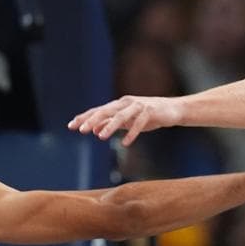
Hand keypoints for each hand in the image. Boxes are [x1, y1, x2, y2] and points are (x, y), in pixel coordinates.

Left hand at [68, 95, 182, 145]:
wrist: (173, 110)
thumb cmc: (148, 115)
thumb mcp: (128, 121)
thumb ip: (112, 124)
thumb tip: (95, 131)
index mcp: (119, 105)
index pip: (98, 110)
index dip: (85, 117)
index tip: (71, 126)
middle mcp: (126, 103)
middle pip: (106, 111)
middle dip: (92, 120)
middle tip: (81, 130)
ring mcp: (139, 106)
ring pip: (121, 116)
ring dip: (110, 126)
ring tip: (101, 137)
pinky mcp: (150, 112)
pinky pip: (139, 123)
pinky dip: (132, 132)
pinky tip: (125, 143)